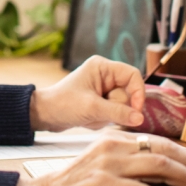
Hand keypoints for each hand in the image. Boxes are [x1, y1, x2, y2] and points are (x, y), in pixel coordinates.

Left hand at [29, 55, 145, 130]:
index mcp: (102, 67)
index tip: (136, 111)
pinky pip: (115, 111)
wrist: (45, 115)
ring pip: (123, 105)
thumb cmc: (63, 105)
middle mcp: (105, 75)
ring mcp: (104, 88)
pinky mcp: (101, 100)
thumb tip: (140, 118)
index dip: (138, 93)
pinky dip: (105, 118)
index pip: (132, 75)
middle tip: (99, 111)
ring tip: (92, 115)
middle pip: (128, 92)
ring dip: (109, 115)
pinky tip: (90, 118)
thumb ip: (118, 112)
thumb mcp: (92, 108)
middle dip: (117, 107)